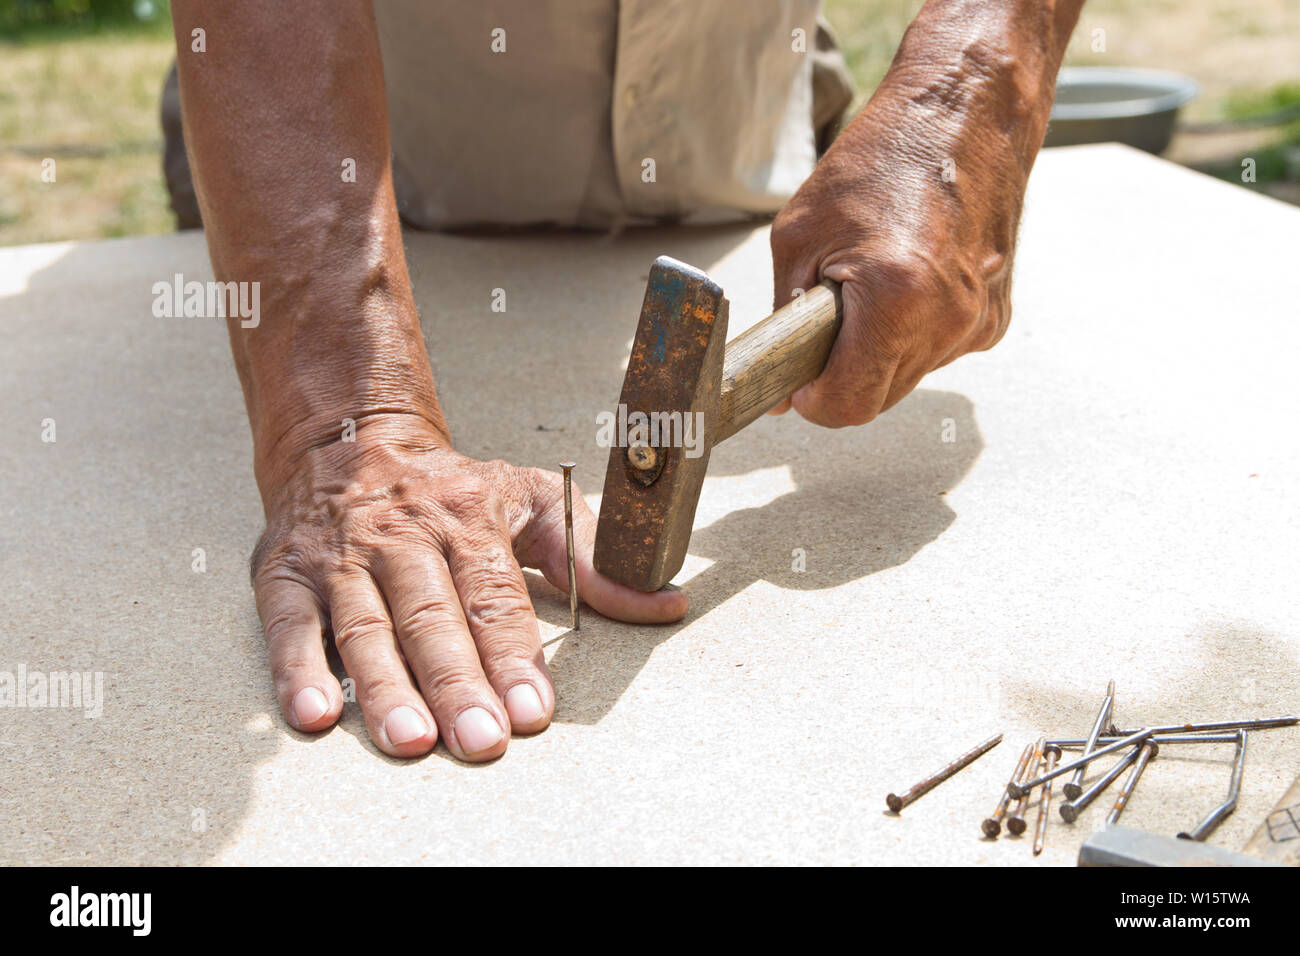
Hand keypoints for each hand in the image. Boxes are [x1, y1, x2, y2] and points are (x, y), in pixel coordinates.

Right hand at [251, 414, 686, 760]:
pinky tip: (314, 715)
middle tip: (480, 739)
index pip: (495, 594)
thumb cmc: (454, 487)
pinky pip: (290, 624)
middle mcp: (404, 536)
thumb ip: (592, 557)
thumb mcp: (531, 499)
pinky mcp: (285, 573)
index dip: (513, 654)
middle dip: (457, 681)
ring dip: (385, 687)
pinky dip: (297, 670)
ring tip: (411, 739)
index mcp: (469, 518)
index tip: (533, 708)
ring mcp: (343, 556)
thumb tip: (664, 602)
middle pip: (432, 617)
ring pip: (366, 626)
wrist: (350, 437)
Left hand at [768, 79, 1027, 427]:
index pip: (849, 404)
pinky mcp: (995, 318)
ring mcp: (978, 322)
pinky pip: (937, 353)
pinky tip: (907, 282)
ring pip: (907, 379)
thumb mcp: (799, 237)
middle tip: (825, 324)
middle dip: (842, 377)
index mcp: (897, 298)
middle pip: (878, 401)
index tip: (798, 383)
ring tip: (870, 287)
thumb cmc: (880, 160)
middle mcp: (948, 320)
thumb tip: (782, 384)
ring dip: (878, 354)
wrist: (965, 116)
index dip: (814, 402)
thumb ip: (786, 318)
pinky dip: (912, 334)